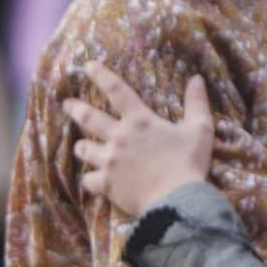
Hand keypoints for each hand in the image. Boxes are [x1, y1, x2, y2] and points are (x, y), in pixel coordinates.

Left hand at [65, 61, 214, 216]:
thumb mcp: (200, 129)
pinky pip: (88, 180)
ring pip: (84, 149)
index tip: (87, 66)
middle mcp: (119, 137)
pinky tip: (93, 181)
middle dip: (75, 109)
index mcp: (139, 120)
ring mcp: (110, 161)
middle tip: (66, 104)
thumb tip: (197, 79)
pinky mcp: (107, 184)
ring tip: (81, 146)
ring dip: (82, 146)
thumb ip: (197, 103)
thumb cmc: (189, 163)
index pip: (116, 90)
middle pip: (89, 118)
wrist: (178, 200)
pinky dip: (91, 180)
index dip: (100, 75)